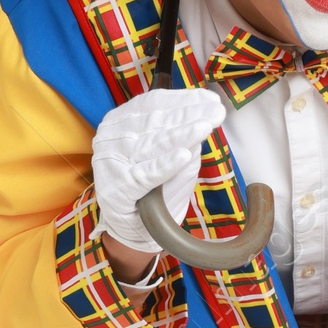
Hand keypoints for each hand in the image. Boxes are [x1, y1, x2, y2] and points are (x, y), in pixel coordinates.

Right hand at [92, 86, 225, 255]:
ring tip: (205, 127)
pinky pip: (145, 174)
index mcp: (120, 121)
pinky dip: (165, 165)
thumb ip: (184, 137)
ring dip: (181, 135)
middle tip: (216, 112)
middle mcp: (111, 137)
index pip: (153, 103)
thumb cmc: (154, 186)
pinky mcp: (117, 188)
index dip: (184, 99)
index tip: (210, 99)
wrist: (134, 228)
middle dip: (189, 115)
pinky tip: (183, 156)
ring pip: (151, 144)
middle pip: (155, 121)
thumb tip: (205, 114)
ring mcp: (111, 162)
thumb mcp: (172, 156)